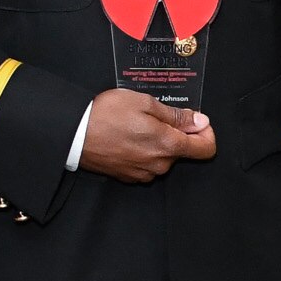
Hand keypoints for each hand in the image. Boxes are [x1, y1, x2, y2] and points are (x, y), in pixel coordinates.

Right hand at [81, 91, 218, 181]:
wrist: (73, 134)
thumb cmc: (105, 115)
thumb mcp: (145, 103)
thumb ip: (176, 115)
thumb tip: (199, 121)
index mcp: (168, 146)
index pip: (206, 149)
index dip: (206, 133)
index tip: (197, 122)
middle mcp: (159, 164)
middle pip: (183, 151)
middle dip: (176, 133)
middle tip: (156, 116)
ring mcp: (144, 173)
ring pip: (164, 157)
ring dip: (158, 142)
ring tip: (137, 125)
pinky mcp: (130, 176)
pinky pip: (147, 164)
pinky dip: (144, 151)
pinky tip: (128, 138)